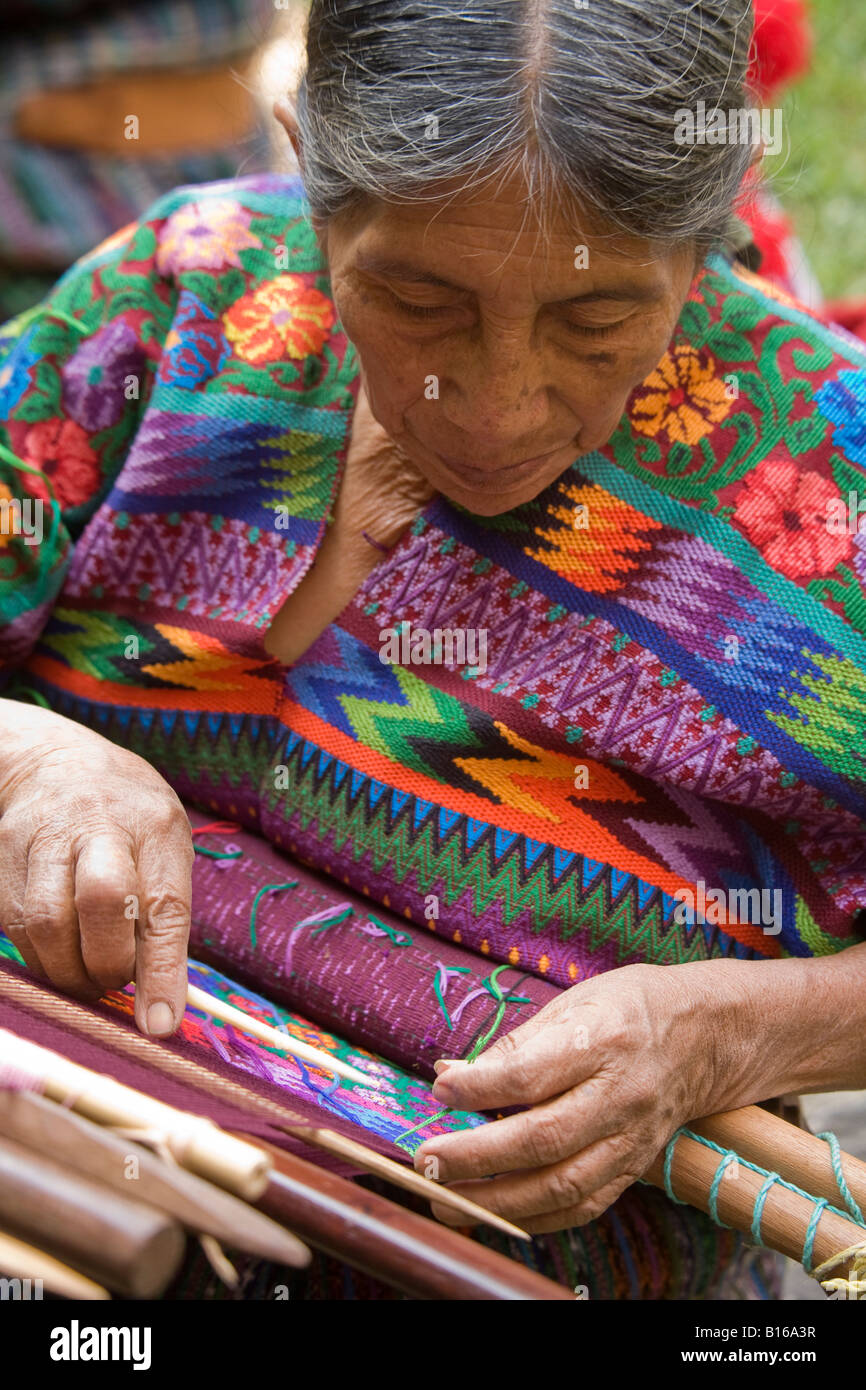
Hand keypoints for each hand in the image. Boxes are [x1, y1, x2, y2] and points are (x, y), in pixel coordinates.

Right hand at [0, 701, 192, 1035]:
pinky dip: (38, 957)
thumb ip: (163, 911)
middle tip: (114, 982)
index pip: (163, 903)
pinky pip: (15, 927)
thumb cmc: (128, 818)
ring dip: (68, 971)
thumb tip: (162, 1005)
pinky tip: (57, 952)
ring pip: (46, 924)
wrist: (56, 763)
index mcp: (153, 824)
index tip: (161, 1024)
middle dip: (106, 963)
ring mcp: (41, 836)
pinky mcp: (1, 859)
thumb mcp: (165, 844)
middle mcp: (96, 823)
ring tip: (87, 974)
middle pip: (100, 902)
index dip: (161, 970)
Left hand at [415, 962, 742, 1233]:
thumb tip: (452, 1075)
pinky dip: (535, 1217)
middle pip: (543, 1138)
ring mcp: (631, 1138)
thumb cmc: (628, 1009)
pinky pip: (582, 1205)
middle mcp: (619, 1094)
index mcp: (601, 1038)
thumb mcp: (574, 1002)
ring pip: (562, 1184)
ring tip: (445, 1200)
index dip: (479, 1087)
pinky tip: (494, 1214)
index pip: (532, 1072)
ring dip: (497, 1201)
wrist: (706, 1036)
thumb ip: (514, 1045)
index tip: (438, 1092)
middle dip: (477, 1156)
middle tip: (426, 1161)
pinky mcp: (634, 1168)